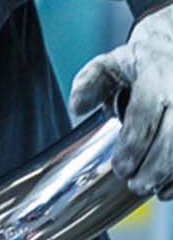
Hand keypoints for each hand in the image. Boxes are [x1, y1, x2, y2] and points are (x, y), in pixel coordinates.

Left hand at [68, 3, 172, 198]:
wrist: (172, 51)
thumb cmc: (138, 65)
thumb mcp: (109, 65)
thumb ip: (89, 82)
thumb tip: (76, 107)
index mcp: (154, 74)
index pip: (145, 113)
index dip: (133, 146)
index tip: (120, 168)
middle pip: (172, 135)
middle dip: (154, 167)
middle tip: (135, 184)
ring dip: (170, 174)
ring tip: (150, 189)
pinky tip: (167, 189)